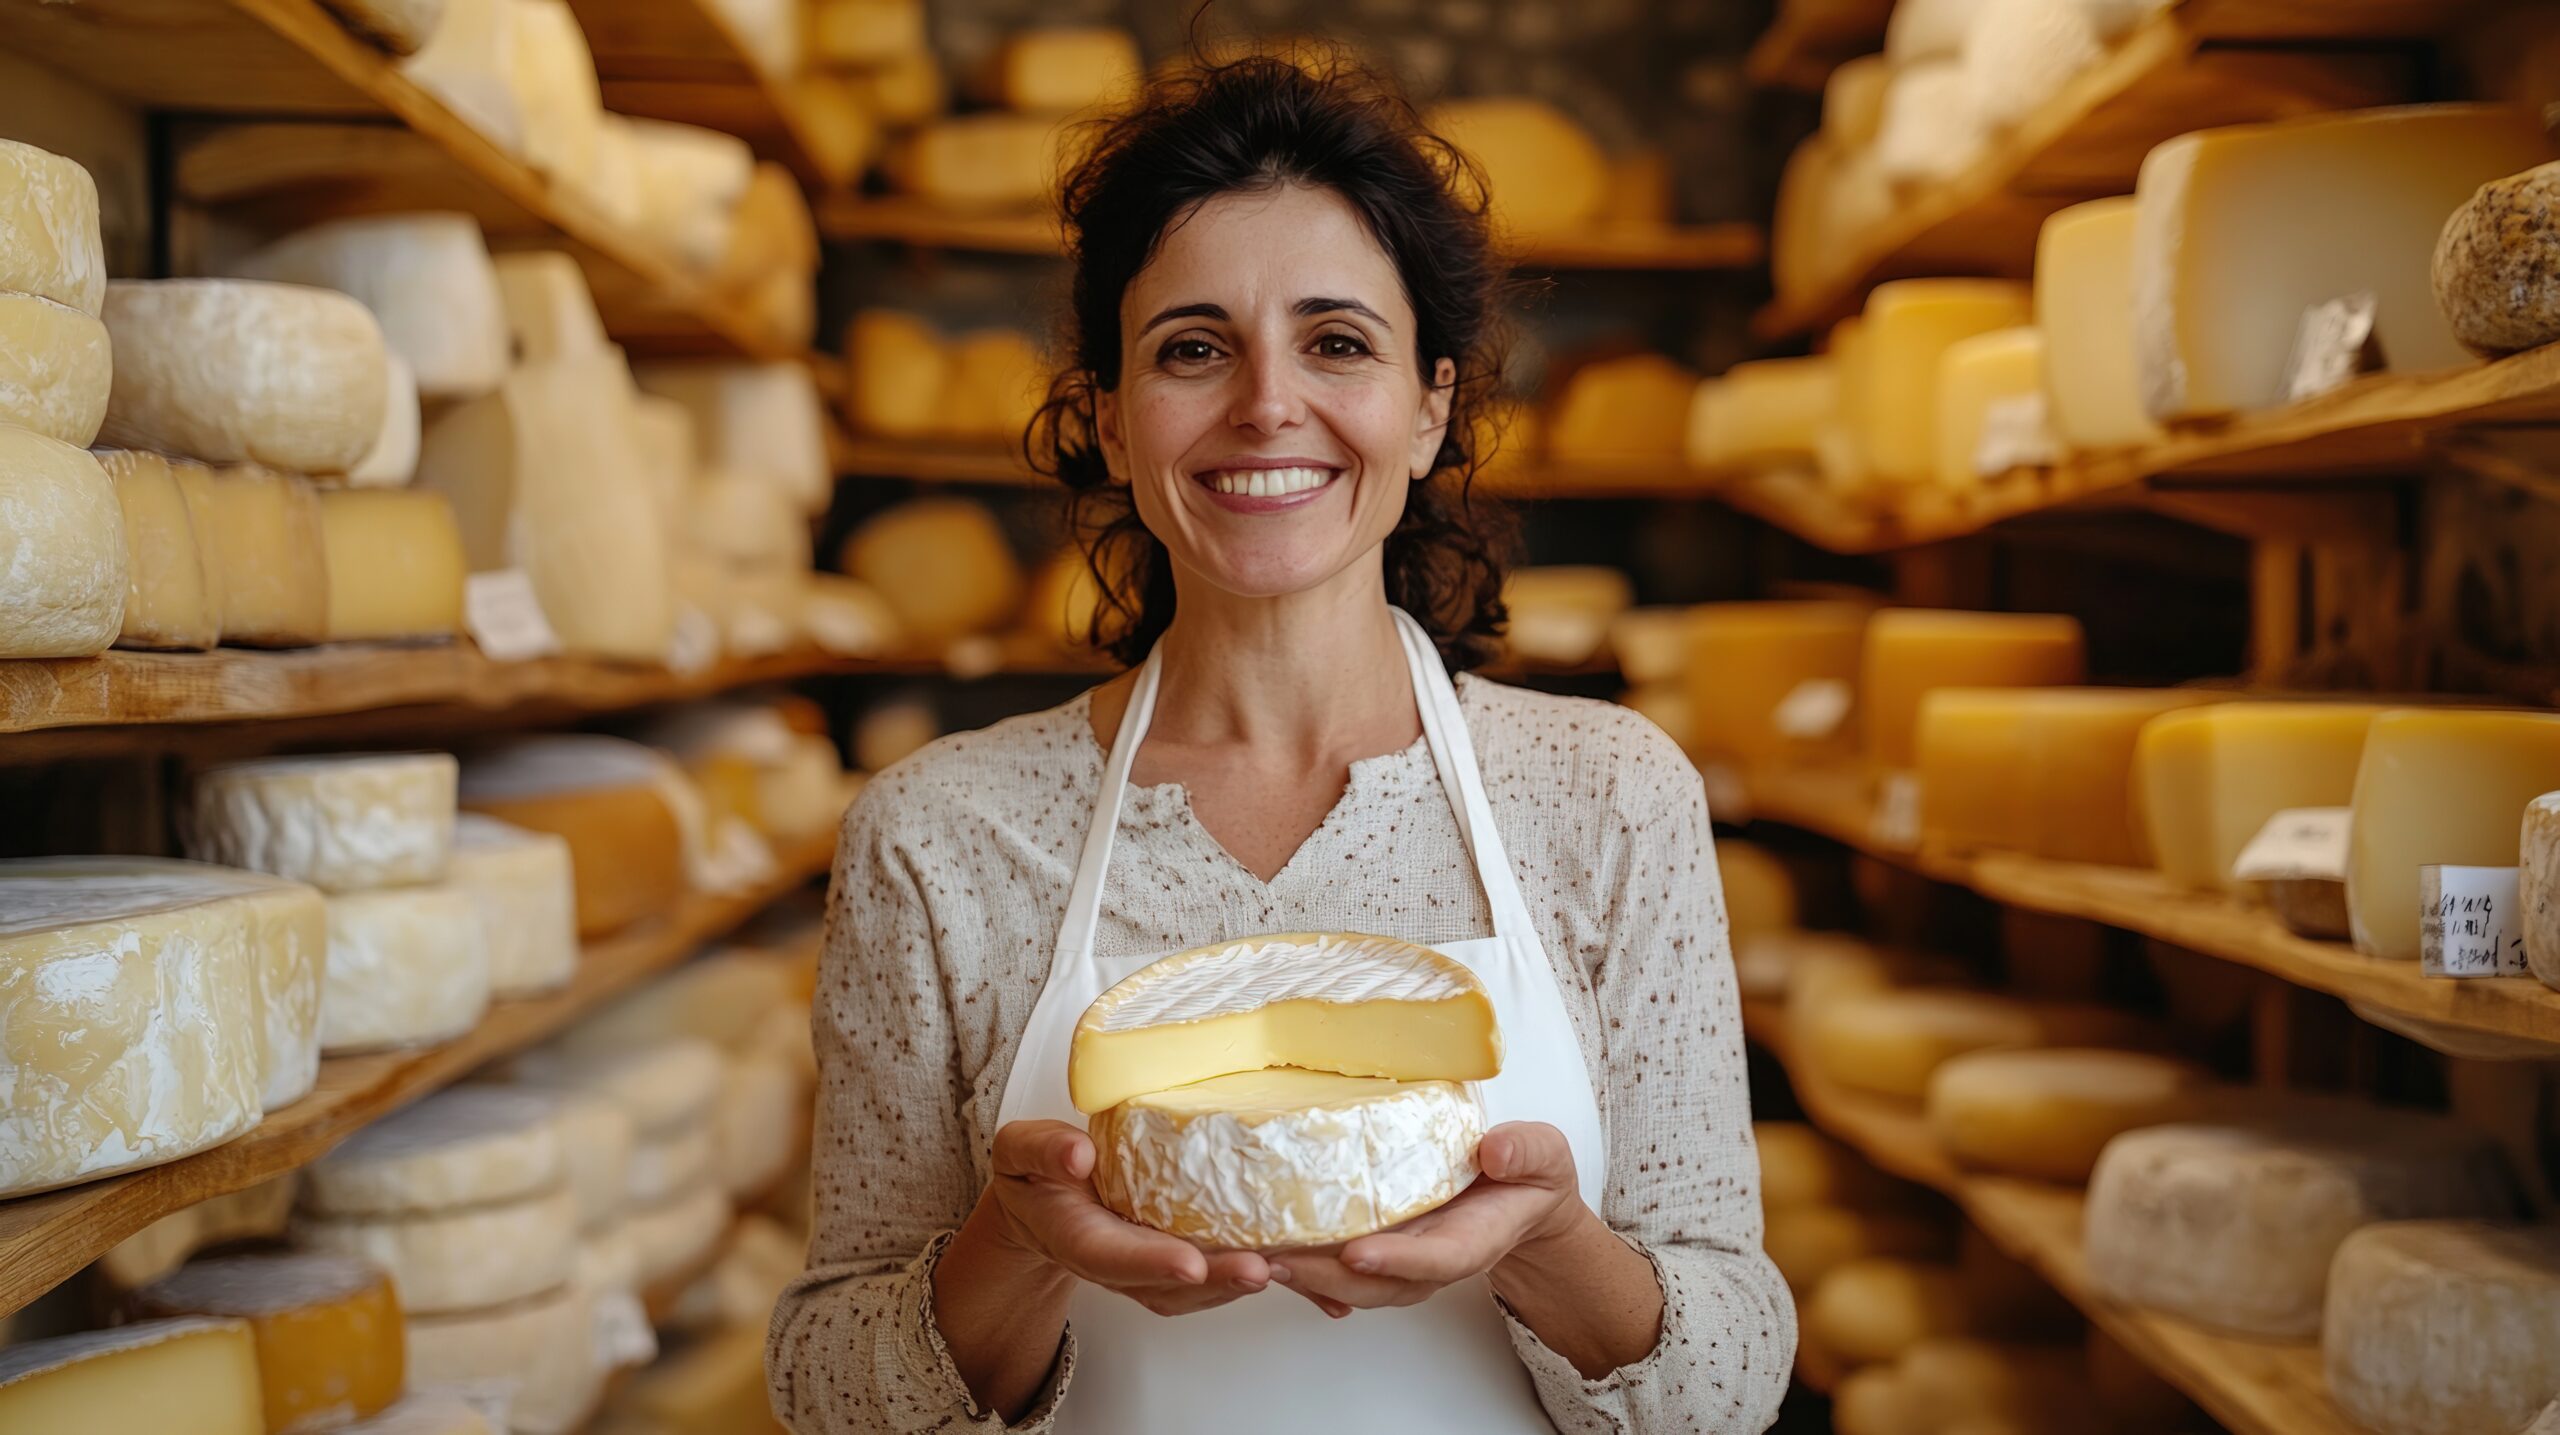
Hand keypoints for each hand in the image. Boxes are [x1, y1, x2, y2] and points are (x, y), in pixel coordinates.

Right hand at [975, 1119, 1273, 1315]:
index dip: (1150, 1262)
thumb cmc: (1039, 1173)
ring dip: (1242, 1283)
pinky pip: (1217, 1274)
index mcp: (1076, 1236)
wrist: (1044, 1203)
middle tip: (1260, 1269)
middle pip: (1166, 1285)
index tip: (1188, 1264)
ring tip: (1288, 1268)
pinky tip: (1298, 1267)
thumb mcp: (1022, 1150)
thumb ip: (1042, 1150)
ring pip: (1197, 1290)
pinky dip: (1257, 1277)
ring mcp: (1148, 1268)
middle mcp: (1117, 1263)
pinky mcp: (1178, 1258)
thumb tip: (1076, 1154)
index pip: (1110, 1256)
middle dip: (1215, 1281)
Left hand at [1268, 1122, 1583, 1317]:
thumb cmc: (1527, 1176)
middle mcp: (1431, 1257)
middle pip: (1380, 1283)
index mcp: (1474, 1238)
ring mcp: (1402, 1256)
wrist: (1519, 1198)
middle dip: (1329, 1277)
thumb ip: (1525, 1152)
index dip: (1399, 1260)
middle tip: (1279, 1261)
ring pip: (1351, 1280)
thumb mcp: (1542, 1155)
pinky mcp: (1379, 1243)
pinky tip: (1263, 1251)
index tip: (1359, 1253)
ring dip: (1305, 1274)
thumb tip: (1495, 1149)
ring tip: (1256, 1258)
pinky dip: (1302, 1263)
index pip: (1438, 1258)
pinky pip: (1338, 1264)